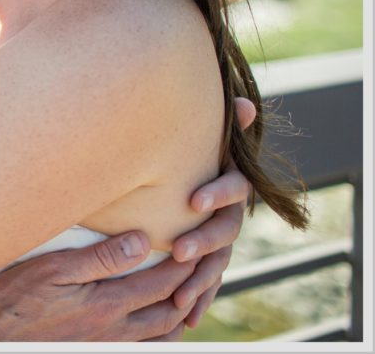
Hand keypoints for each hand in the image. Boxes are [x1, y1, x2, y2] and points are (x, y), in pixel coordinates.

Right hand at [0, 232, 196, 340]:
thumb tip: (141, 241)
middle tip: (198, 266)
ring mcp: (109, 347)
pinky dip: (162, 338)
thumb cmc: (14, 299)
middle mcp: (116, 331)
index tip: (192, 244)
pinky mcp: (98, 353)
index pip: (162, 282)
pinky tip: (157, 326)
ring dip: (180, 315)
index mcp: (108, 305)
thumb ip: (100, 257)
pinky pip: (145, 351)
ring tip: (185, 294)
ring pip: (164, 337)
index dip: (183, 263)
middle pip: (171, 310)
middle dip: (190, 287)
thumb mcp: (52, 268)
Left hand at [168, 96, 255, 327]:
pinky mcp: (206, 261)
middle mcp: (229, 214)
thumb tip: (243, 102)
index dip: (216, 193)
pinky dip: (198, 300)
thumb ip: (221, 127)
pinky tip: (185, 318)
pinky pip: (206, 284)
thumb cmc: (189, 153)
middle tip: (178, 251)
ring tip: (179, 295)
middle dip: (203, 242)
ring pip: (217, 264)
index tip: (193, 200)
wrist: (182, 184)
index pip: (233, 188)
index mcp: (229, 184)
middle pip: (225, 231)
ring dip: (200, 281)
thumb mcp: (199, 139)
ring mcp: (220, 240)